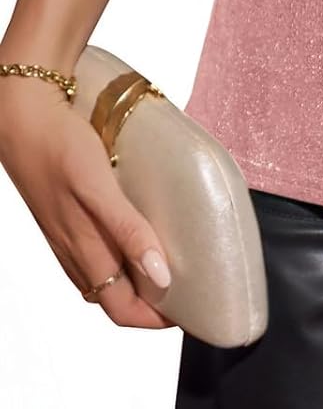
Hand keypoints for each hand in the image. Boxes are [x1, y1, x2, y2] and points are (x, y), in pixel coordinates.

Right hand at [0, 69, 175, 328]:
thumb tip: (159, 275)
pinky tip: (131, 238)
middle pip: (113, 299)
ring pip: (100, 280)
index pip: (121, 308)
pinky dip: (114, 261)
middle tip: (186, 290)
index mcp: (84, 249)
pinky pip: (89, 256)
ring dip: (132, 284)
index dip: (153, 319)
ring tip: (167, 268)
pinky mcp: (61, 217)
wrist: (22, 118)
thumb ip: (128, 230)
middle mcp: (73, 250)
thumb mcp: (99, 188)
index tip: (188, 310)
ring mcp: (64, 235)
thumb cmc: (60, 147)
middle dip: (148, 304)